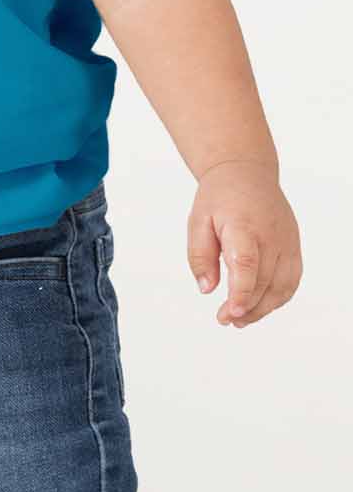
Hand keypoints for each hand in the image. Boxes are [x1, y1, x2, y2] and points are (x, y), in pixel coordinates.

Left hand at [188, 159, 301, 326]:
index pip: (247, 263)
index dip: (241, 292)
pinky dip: (277, 298)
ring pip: (282, 286)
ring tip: (240, 319)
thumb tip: (206, 290)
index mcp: (243, 224)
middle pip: (264, 281)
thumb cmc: (219, 197)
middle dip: (246, 307)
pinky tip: (259, 305)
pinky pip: (291, 280)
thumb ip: (200, 255)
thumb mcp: (198, 220)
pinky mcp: (294, 246)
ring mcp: (287, 241)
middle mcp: (271, 234)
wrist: (247, 172)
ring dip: (262, 308)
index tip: (230, 312)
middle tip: (224, 319)